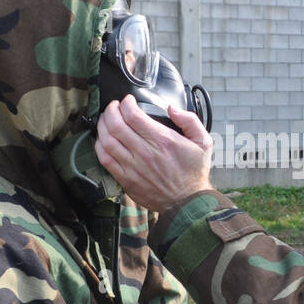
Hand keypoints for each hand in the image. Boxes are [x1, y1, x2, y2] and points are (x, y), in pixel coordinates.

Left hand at [95, 96, 214, 211]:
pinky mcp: (126, 179)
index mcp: (163, 141)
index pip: (133, 115)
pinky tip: (102, 139)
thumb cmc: (194, 172)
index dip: (126, 103)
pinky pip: (105, 159)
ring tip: (105, 119)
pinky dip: (99, 145)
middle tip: (113, 106)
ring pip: (107, 140)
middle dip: (111, 110)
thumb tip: (172, 109)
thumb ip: (190, 120)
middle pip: (116, 125)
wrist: (188, 202)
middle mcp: (145, 153)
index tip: (128, 100)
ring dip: (102, 125)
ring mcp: (133, 167)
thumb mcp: (203, 142)